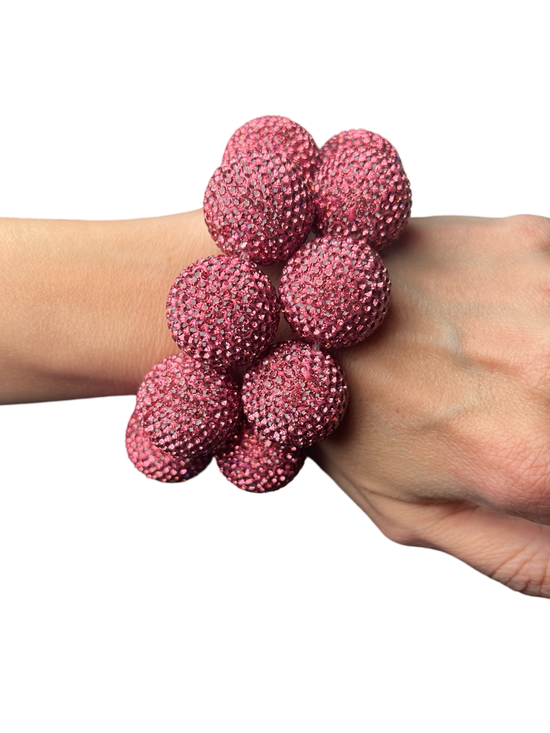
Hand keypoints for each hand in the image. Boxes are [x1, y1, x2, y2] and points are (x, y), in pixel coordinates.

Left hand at [309, 215, 549, 596]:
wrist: (290, 304)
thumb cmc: (342, 408)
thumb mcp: (417, 514)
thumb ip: (529, 557)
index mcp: (532, 461)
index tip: (536, 466)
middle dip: (543, 427)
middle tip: (512, 420)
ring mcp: (549, 294)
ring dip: (541, 379)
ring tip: (499, 379)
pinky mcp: (536, 240)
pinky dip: (543, 322)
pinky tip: (504, 330)